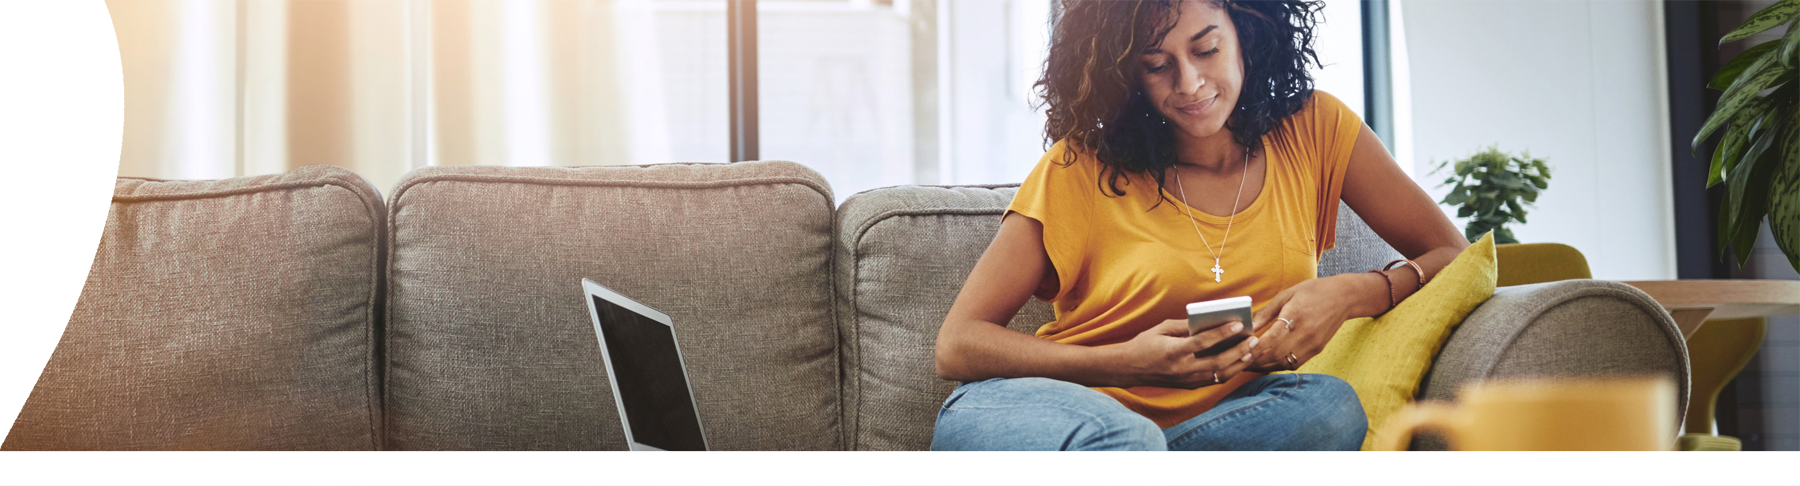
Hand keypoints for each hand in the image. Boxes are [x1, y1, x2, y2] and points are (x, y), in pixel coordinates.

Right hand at [1111, 317, 1258, 388]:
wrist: (1129, 369)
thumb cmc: (1145, 344)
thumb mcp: (1162, 329)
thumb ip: (1185, 326)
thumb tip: (1209, 321)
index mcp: (1174, 352)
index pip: (1203, 342)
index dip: (1222, 333)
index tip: (1238, 323)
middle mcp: (1182, 369)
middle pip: (1218, 362)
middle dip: (1239, 350)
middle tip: (1253, 338)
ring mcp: (1187, 380)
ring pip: (1220, 374)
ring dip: (1239, 362)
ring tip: (1251, 350)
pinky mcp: (1189, 386)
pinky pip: (1214, 379)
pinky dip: (1229, 370)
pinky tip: (1239, 360)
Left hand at [1245, 273, 1381, 372]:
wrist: (1344, 297)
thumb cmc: (1312, 292)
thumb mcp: (1286, 294)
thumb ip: (1266, 312)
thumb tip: (1248, 326)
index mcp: (1296, 315)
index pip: (1273, 337)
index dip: (1256, 347)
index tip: (1240, 351)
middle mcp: (1305, 333)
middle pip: (1276, 354)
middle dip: (1255, 360)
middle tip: (1238, 361)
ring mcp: (1312, 344)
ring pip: (1284, 362)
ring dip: (1265, 365)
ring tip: (1248, 364)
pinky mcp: (1317, 350)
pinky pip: (1294, 363)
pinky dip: (1278, 365)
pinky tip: (1265, 362)